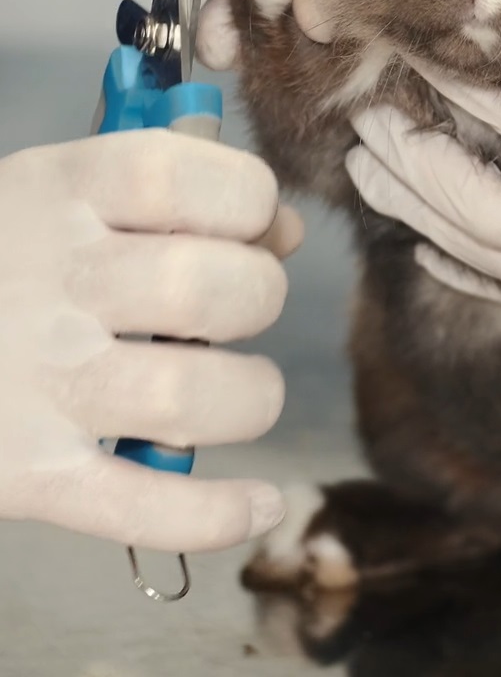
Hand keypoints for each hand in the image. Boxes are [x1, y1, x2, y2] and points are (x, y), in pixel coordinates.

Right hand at [0, 129, 301, 551]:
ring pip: (191, 397)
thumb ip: (176, 196)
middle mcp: (47, 284)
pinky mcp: (24, 475)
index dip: (246, 197)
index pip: (180, 176)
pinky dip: (215, 514)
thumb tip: (284, 227)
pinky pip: (141, 506)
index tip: (249, 219)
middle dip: (258, 296)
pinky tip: (259, 502)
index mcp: (56, 194)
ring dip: (250, 395)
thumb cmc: (0, 256)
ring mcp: (33, 385)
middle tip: (234, 309)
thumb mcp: (62, 193)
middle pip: (206, 289)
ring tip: (238, 386)